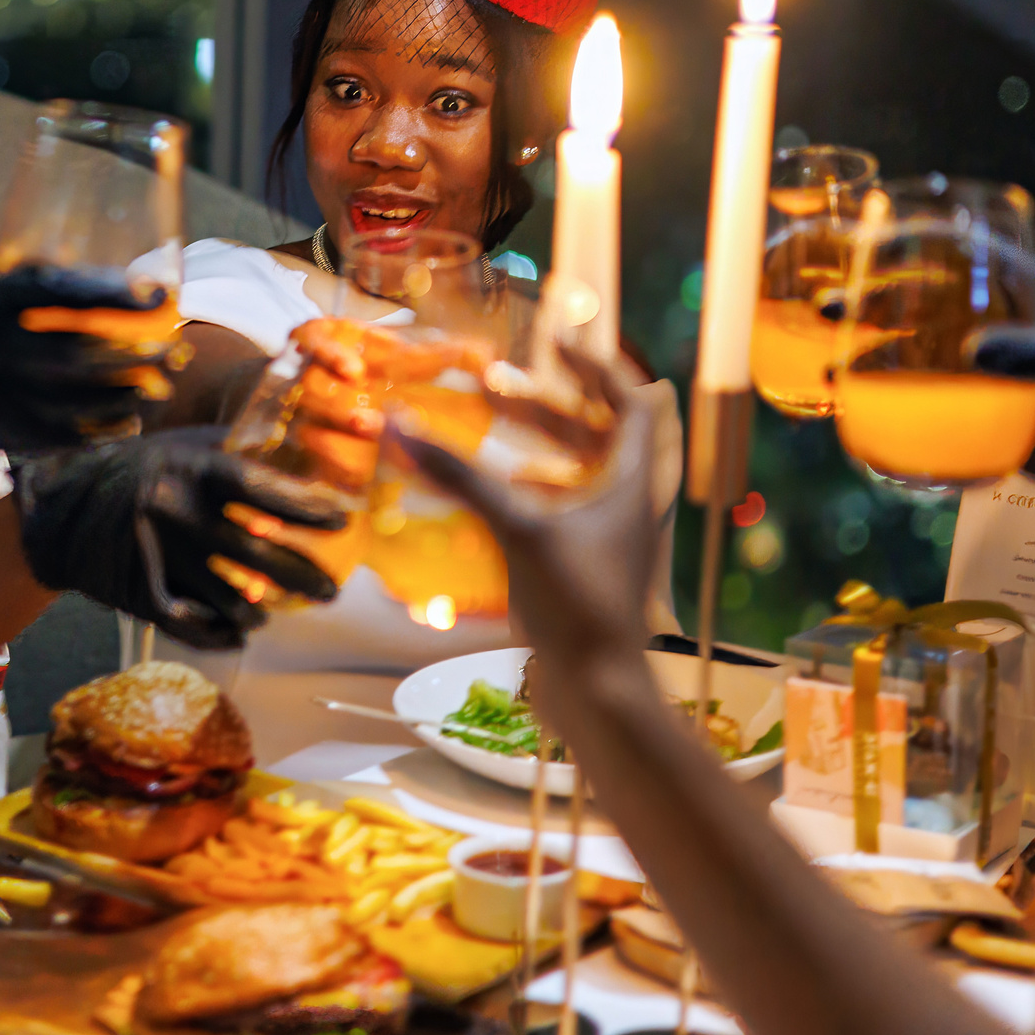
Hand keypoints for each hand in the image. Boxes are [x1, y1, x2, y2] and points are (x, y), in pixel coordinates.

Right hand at [0, 265, 159, 484]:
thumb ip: (26, 290)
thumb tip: (91, 278)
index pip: (58, 296)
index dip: (113, 292)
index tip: (156, 290)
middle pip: (83, 354)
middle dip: (139, 351)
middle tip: (175, 340)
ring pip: (83, 401)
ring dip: (132, 390)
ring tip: (164, 374)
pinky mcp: (3, 434)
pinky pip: (68, 435)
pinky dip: (106, 425)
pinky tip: (131, 412)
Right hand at [13, 428, 344, 649]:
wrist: (61, 508)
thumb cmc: (139, 470)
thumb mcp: (185, 445)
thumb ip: (238, 450)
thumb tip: (305, 454)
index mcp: (192, 468)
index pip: (263, 491)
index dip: (307, 509)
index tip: (344, 522)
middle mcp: (177, 512)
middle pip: (258, 556)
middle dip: (305, 577)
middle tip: (331, 591)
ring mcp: (160, 557)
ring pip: (232, 599)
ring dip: (263, 611)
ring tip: (276, 610)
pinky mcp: (142, 593)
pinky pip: (196, 626)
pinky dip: (224, 633)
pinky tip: (240, 631)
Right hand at [389, 345, 662, 667]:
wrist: (600, 692)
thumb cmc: (576, 606)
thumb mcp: (516, 528)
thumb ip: (461, 475)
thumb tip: (401, 427)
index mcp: (633, 481)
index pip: (631, 400)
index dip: (597, 366)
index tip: (556, 342)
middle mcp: (630, 504)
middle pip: (599, 433)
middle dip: (547, 405)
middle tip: (498, 386)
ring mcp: (613, 539)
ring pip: (581, 472)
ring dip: (538, 445)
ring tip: (488, 430)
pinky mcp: (591, 569)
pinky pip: (565, 511)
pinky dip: (532, 491)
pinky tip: (491, 497)